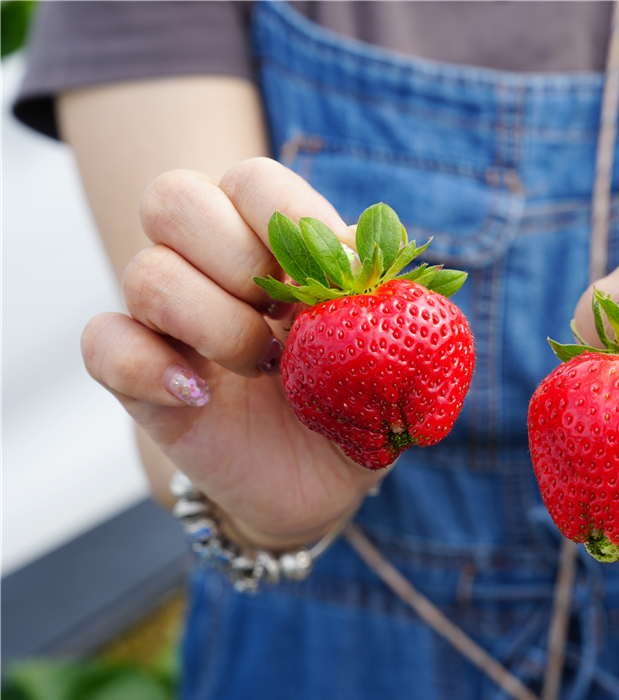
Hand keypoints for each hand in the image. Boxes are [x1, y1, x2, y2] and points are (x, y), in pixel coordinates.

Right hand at [81, 158, 379, 548]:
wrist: (324, 481)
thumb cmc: (360, 401)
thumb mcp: (399, 354)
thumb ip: (395, 301)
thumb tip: (365, 261)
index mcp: (274, 243)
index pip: (253, 180)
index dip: (289, 218)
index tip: (334, 280)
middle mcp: (210, 267)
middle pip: (173, 198)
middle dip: (236, 257)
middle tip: (283, 314)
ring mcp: (168, 321)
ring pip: (144, 273)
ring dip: (217, 324)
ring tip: (265, 367)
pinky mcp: (139, 378)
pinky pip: (101, 343)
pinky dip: (149, 366)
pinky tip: (200, 396)